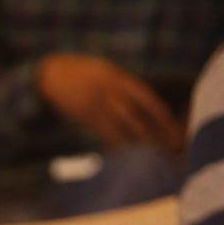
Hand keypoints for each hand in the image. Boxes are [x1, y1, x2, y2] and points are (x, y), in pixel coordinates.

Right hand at [36, 53, 184, 151]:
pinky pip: (105, 134)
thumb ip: (121, 83)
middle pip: (137, 115)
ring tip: (154, 155)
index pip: (144, 96)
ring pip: (122, 127)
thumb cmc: (80, 71)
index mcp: (117, 77)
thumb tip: (141, 101)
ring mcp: (96, 105)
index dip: (160, 111)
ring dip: (139, 142)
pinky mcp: (85, 117)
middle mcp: (108, 91)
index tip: (173, 124)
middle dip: (155, 131)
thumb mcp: (104, 70)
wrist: (50, 74)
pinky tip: (128, 154)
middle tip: (170, 145)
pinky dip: (117, 145)